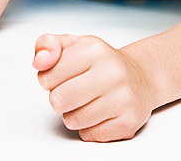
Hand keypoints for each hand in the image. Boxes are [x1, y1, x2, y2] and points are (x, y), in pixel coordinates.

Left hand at [33, 33, 156, 141]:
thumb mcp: (73, 44)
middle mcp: (112, 73)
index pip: (47, 77)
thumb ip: (47, 45)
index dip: (48, 80)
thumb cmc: (102, 62)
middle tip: (73, 91)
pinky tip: (99, 112)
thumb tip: (40, 61)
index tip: (62, 76)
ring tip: (87, 101)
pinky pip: (89, 135)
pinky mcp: (128, 122)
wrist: (140, 77)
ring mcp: (122, 99)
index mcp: (94, 50)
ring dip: (74, 114)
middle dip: (59, 99)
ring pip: (72, 121)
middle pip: (58, 101)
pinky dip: (89, 127)